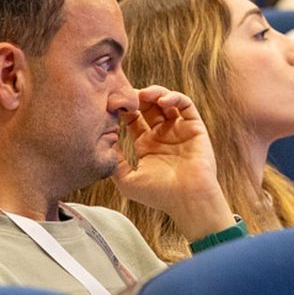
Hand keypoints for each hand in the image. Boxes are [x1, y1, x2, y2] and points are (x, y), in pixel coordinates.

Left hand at [111, 86, 234, 240]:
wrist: (188, 201)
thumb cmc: (159, 195)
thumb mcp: (126, 179)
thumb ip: (114, 160)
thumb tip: (99, 142)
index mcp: (145, 144)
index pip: (132, 118)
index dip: (122, 109)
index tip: (112, 104)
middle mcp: (161, 135)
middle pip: (147, 106)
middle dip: (137, 97)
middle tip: (126, 93)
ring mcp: (178, 130)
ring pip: (165, 102)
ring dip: (155, 93)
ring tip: (144, 94)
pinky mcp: (194, 128)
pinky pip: (185, 105)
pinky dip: (174, 98)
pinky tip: (162, 101)